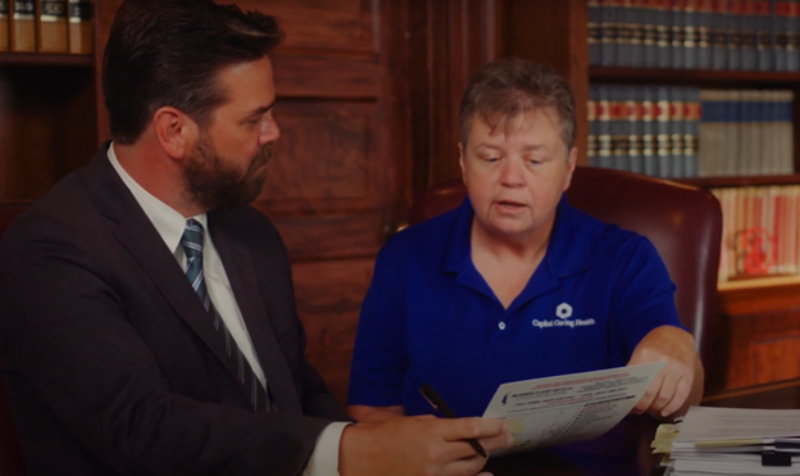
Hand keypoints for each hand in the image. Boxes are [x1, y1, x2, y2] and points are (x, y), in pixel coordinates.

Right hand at [339, 415, 511, 475]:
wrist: (360, 458)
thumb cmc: (384, 435)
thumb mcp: (412, 422)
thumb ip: (438, 425)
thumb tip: (460, 429)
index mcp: (431, 431)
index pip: (471, 429)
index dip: (491, 427)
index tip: (503, 425)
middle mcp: (436, 453)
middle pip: (476, 450)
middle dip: (495, 443)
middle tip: (507, 437)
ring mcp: (433, 473)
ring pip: (471, 468)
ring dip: (483, 459)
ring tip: (490, 451)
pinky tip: (486, 475)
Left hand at [627, 325, 701, 418]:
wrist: (675, 335)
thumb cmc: (653, 346)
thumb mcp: (639, 353)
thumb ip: (634, 371)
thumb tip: (627, 394)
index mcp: (645, 355)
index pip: (636, 383)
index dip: (633, 399)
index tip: (629, 407)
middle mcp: (662, 361)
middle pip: (650, 392)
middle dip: (643, 405)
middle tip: (638, 410)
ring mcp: (677, 368)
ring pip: (665, 396)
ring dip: (656, 407)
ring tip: (650, 410)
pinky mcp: (688, 374)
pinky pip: (681, 395)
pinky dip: (672, 407)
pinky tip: (665, 411)